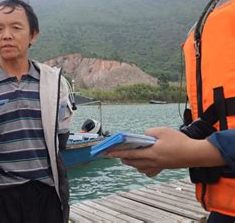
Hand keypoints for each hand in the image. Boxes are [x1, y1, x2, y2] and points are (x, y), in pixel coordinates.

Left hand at [107, 127, 224, 176]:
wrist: (195, 154)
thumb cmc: (179, 141)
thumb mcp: (162, 131)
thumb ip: (149, 132)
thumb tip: (143, 136)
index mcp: (151, 153)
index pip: (129, 154)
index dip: (117, 153)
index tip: (107, 153)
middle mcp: (152, 162)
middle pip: (133, 162)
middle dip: (123, 158)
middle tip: (116, 154)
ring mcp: (158, 166)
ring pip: (140, 167)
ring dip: (132, 163)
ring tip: (128, 157)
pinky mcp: (164, 168)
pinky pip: (150, 171)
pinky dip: (143, 168)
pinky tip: (143, 164)